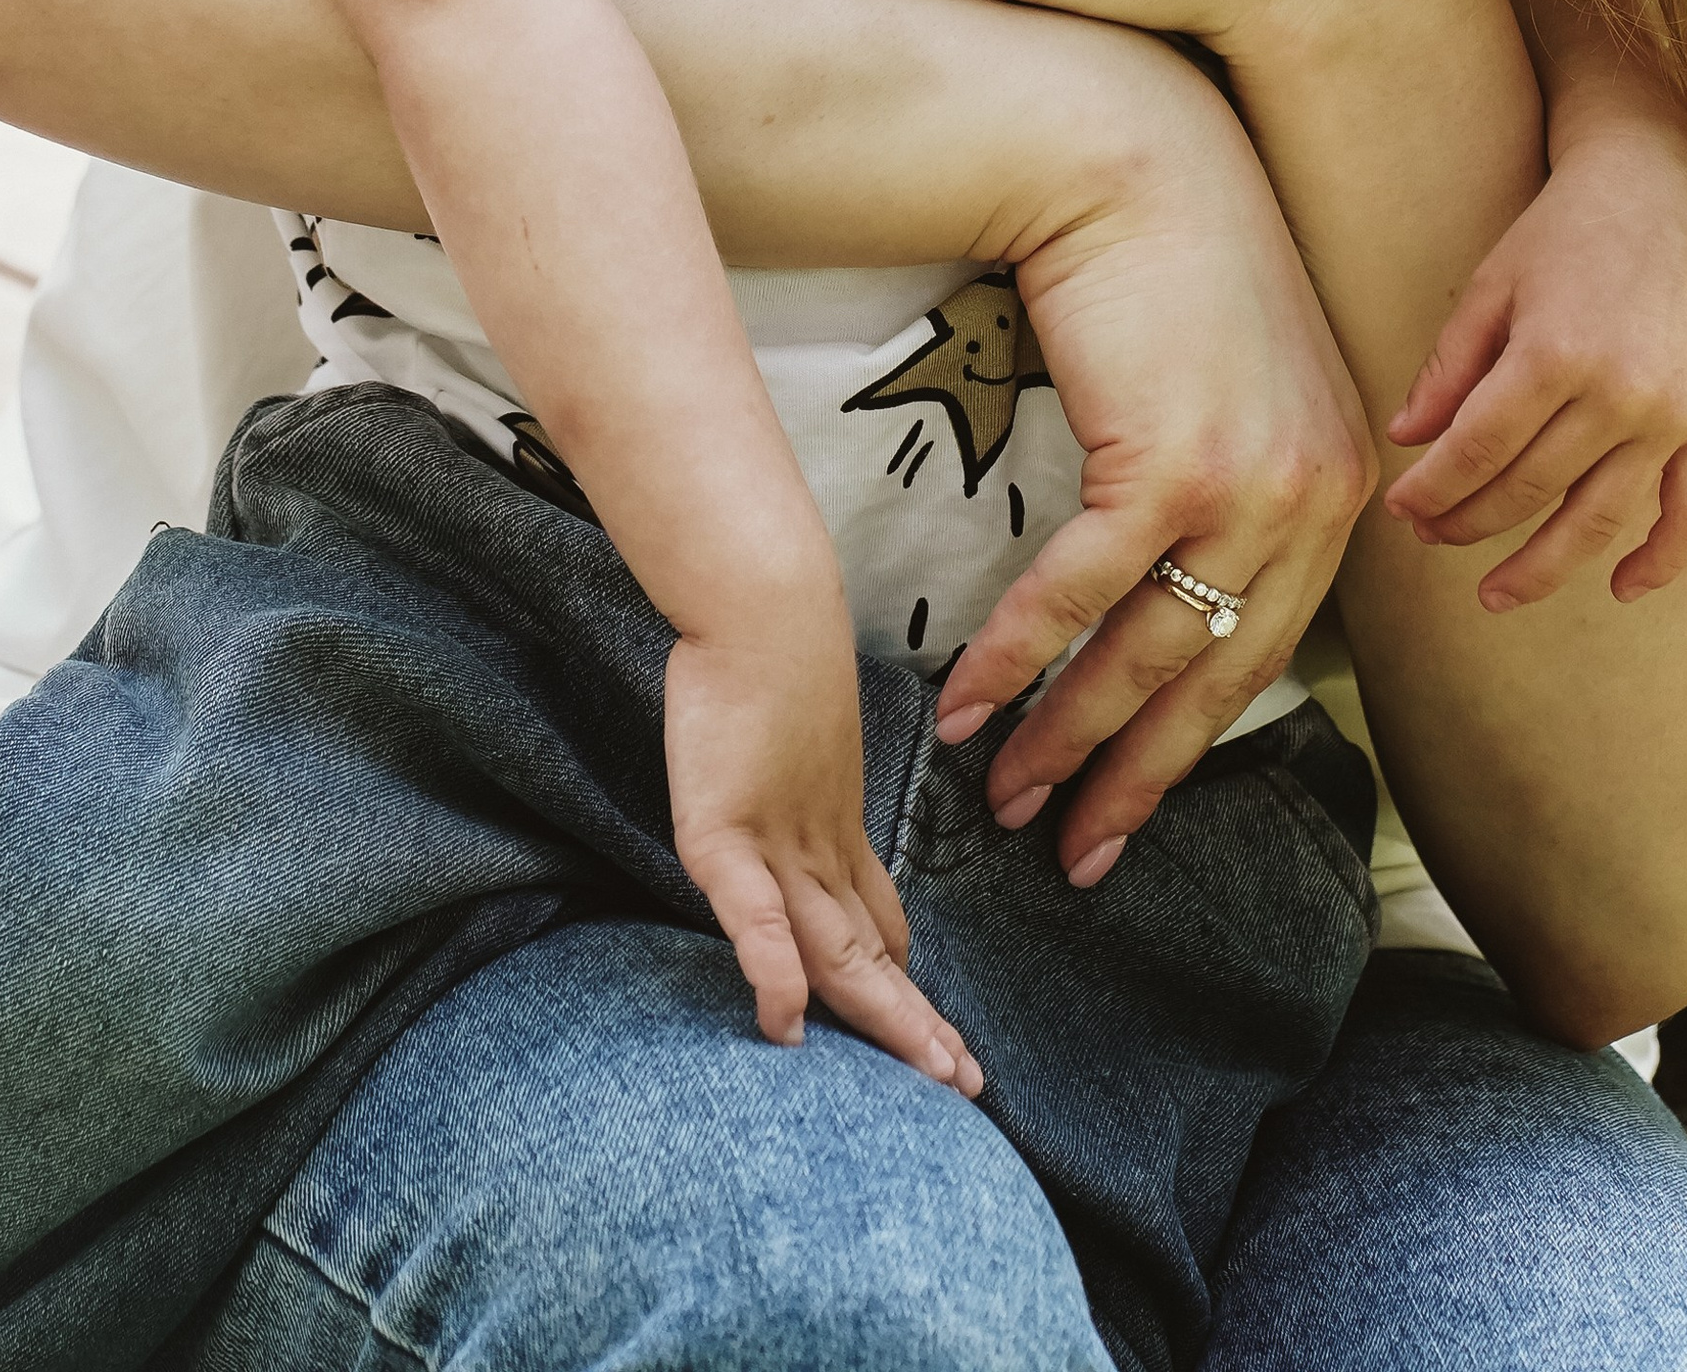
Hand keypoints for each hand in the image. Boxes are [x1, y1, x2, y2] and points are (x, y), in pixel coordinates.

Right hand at [664, 613, 983, 1091]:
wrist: (757, 601)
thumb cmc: (766, 661)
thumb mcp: (791, 750)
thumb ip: (799, 814)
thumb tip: (809, 856)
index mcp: (830, 834)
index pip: (876, 930)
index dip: (907, 990)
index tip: (941, 1043)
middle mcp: (815, 851)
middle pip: (870, 956)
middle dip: (913, 1026)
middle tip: (964, 1086)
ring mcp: (775, 843)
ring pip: (835, 948)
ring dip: (880, 1017)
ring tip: (924, 1073)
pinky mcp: (723, 830)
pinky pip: (753, 913)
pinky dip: (774, 969)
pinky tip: (786, 1020)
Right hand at [935, 67, 1374, 883]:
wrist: (1127, 157)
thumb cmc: (1166, 268)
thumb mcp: (1238, 384)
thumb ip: (1238, 488)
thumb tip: (1190, 591)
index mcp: (1335, 490)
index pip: (1263, 652)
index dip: (1188, 743)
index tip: (1128, 810)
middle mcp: (1313, 500)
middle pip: (1215, 676)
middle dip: (1134, 775)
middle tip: (1074, 852)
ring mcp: (1248, 486)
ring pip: (1148, 650)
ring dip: (1067, 734)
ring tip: (1007, 795)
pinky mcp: (1170, 461)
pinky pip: (1084, 591)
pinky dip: (1020, 654)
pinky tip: (971, 701)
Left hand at [1380, 120, 1686, 610]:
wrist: (1660, 193)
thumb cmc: (1561, 235)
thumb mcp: (1491, 287)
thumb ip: (1450, 367)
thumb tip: (1407, 438)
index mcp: (1554, 355)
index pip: (1479, 449)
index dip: (1434, 488)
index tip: (1401, 510)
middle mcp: (1618, 395)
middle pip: (1531, 488)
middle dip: (1470, 522)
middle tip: (1430, 536)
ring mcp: (1670, 416)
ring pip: (1601, 517)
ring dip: (1545, 566)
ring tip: (1495, 593)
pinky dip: (1662, 559)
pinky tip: (1620, 588)